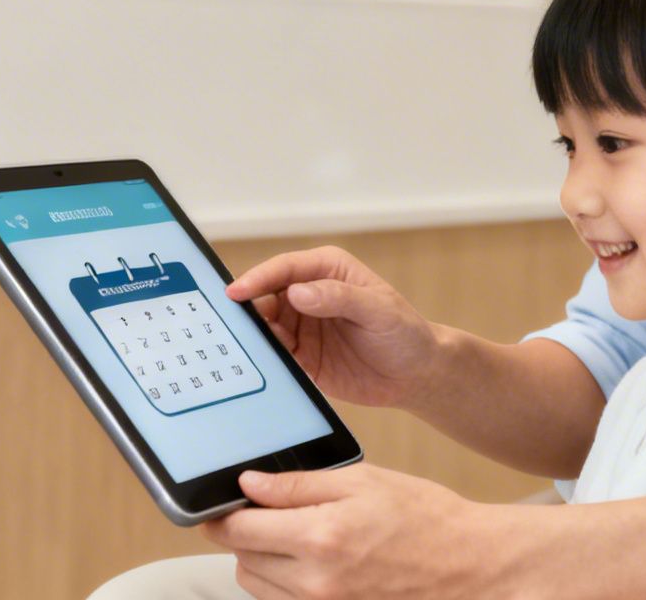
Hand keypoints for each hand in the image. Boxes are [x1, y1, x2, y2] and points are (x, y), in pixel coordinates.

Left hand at [202, 465, 521, 599]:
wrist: (472, 566)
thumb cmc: (426, 518)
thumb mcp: (361, 481)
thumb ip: (297, 485)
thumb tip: (249, 485)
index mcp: (319, 538)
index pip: (237, 531)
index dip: (222, 515)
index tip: (223, 504)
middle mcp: (316, 584)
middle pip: (242, 561)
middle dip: (247, 535)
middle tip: (272, 514)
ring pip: (259, 588)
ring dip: (264, 562)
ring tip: (299, 539)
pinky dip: (286, 586)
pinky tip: (313, 565)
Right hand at [227, 247, 442, 408]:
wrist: (416, 376)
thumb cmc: (405, 333)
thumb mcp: (378, 311)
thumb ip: (338, 298)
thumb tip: (297, 293)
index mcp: (327, 271)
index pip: (285, 269)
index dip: (258, 278)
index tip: (237, 292)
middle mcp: (310, 294)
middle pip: (266, 295)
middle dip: (247, 307)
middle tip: (229, 323)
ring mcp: (303, 326)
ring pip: (265, 325)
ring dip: (252, 333)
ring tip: (239, 346)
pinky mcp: (302, 356)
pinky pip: (274, 354)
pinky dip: (262, 356)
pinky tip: (256, 363)